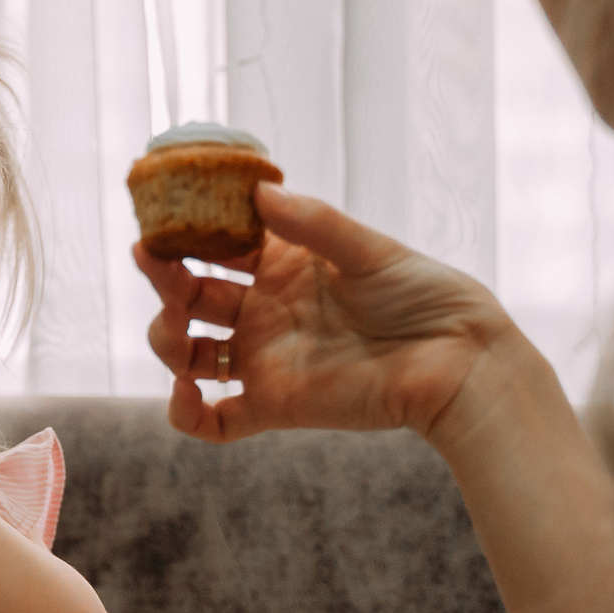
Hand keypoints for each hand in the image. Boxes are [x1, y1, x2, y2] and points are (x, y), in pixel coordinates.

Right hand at [136, 184, 519, 449]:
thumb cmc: (426, 296)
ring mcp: (265, 359)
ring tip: (176, 327)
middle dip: (165, 280)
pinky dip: (185, 413)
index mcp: (283, 265)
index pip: (217, 245)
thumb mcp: (370, 250)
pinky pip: (214, 420)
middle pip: (192, 296)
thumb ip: (313, 224)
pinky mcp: (274, 405)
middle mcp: (265, 310)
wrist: (459, 362)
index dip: (184, 232)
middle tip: (154, 261)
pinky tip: (183, 392)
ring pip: (190, 353)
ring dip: (166, 339)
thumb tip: (258, 192)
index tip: (160, 218)